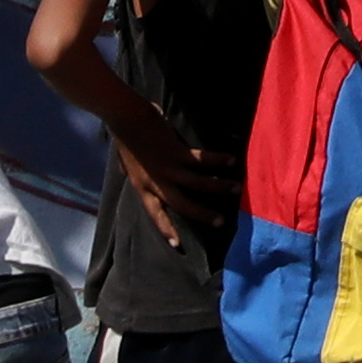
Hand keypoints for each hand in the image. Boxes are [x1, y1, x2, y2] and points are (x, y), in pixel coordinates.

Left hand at [121, 135, 236, 236]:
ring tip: (237, 188)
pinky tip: (231, 159)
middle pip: (182, 205)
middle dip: (203, 214)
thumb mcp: (124, 161)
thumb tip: (125, 172)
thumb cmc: (124, 137)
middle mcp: (157, 182)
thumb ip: (129, 170)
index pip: (155, 213)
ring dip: (219, 186)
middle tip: (221, 221)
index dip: (166, 228)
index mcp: (142, 186)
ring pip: (198, 184)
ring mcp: (168, 168)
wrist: (126, 117)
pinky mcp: (177, 152)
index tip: (177, 245)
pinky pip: (201, 160)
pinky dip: (217, 160)